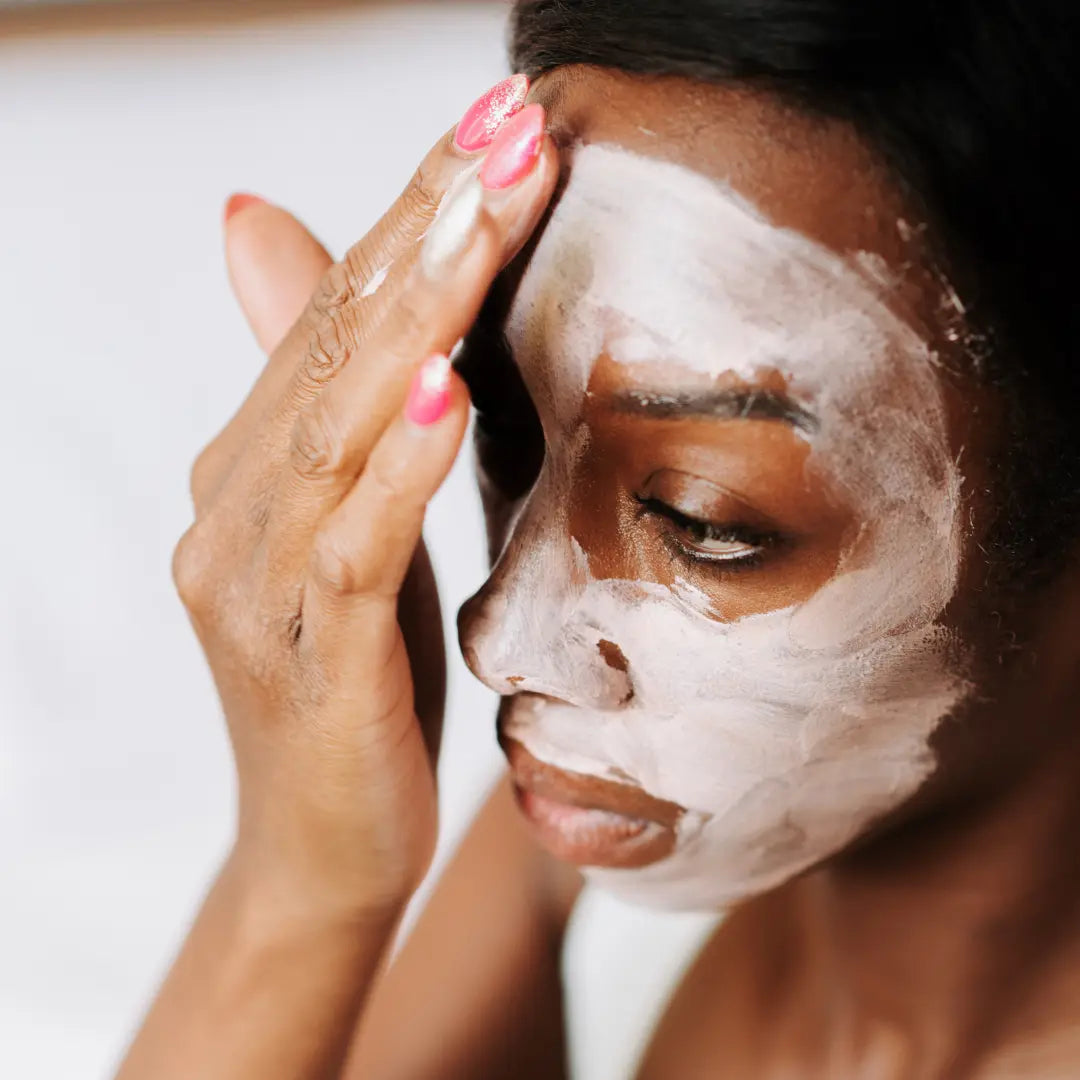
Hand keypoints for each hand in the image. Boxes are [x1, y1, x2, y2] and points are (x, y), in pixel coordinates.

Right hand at [173, 104, 557, 917]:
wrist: (322, 845)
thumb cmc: (357, 677)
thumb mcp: (353, 527)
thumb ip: (332, 398)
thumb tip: (272, 238)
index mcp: (254, 469)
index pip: (335, 312)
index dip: (414, 212)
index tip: (499, 125)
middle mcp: (237, 510)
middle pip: (334, 343)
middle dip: (428, 227)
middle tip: (510, 125)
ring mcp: (259, 587)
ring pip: (336, 427)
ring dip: (417, 315)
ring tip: (488, 213)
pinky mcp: (309, 664)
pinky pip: (351, 550)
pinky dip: (394, 466)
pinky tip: (441, 391)